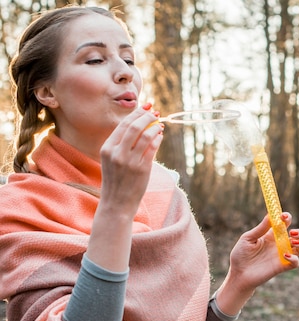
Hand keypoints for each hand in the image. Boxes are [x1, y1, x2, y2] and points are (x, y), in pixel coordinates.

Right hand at [87, 109, 161, 271]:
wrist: (117, 204)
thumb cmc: (117, 181)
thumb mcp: (113, 160)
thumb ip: (122, 144)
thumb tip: (140, 124)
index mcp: (106, 148)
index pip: (123, 125)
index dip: (136, 113)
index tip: (146, 107)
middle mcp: (116, 153)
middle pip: (134, 126)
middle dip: (146, 116)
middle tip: (155, 112)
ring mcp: (129, 161)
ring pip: (145, 135)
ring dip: (155, 126)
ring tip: (160, 123)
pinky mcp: (141, 169)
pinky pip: (152, 148)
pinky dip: (157, 139)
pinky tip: (160, 135)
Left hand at [215, 212, 298, 314]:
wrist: (238, 274)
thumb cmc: (240, 255)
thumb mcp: (248, 238)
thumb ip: (261, 228)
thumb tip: (270, 215)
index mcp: (272, 235)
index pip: (285, 224)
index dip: (287, 218)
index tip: (282, 216)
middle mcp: (279, 244)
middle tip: (291, 232)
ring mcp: (282, 256)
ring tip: (293, 241)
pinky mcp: (282, 267)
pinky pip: (296, 263)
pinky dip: (294, 258)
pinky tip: (285, 255)